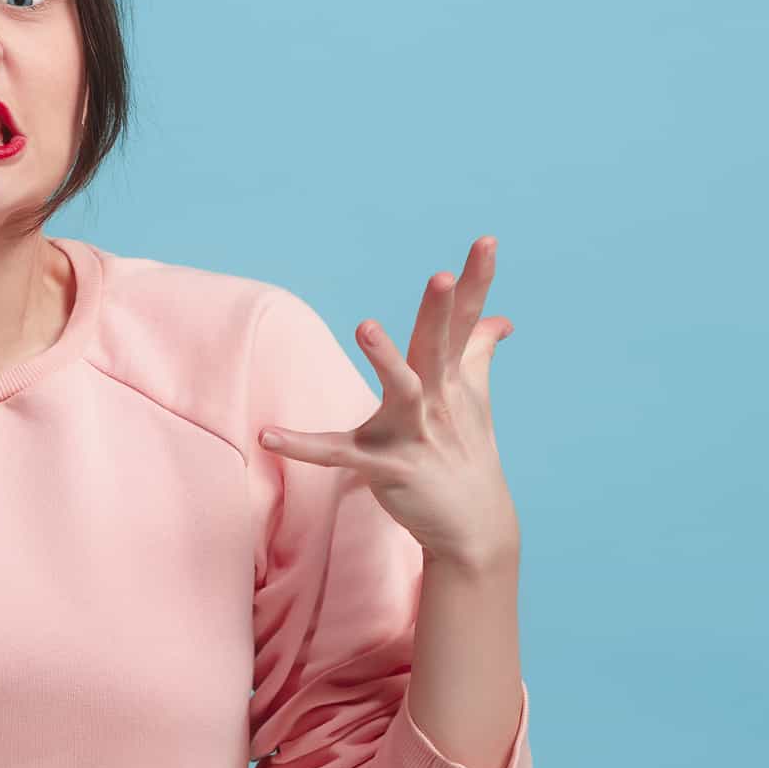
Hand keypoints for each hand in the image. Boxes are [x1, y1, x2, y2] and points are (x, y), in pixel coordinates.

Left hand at [258, 235, 519, 567]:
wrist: (474, 527)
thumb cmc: (468, 453)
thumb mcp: (475, 400)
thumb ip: (478, 353)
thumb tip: (500, 317)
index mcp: (454, 379)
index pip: (466, 322)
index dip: (476, 280)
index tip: (485, 240)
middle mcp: (439, 401)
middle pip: (439, 347)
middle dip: (440, 312)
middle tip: (441, 276)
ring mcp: (416, 436)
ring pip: (403, 392)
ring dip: (386, 360)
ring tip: (365, 326)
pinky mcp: (389, 469)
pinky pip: (339, 456)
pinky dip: (303, 447)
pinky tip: (267, 435)